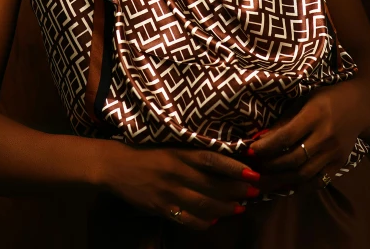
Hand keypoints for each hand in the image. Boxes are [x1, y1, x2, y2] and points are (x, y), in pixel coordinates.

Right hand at [99, 143, 260, 230]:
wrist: (116, 165)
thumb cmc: (146, 153)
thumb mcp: (170, 147)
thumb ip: (191, 155)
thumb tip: (220, 163)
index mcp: (180, 153)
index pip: (212, 160)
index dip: (234, 167)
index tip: (252, 172)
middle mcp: (177, 172)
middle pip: (213, 185)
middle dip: (236, 190)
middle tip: (254, 192)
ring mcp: (170, 191)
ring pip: (204, 204)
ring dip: (225, 208)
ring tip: (239, 208)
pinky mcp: (161, 207)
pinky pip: (187, 219)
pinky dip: (203, 222)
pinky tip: (213, 220)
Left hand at [247, 81, 365, 195]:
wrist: (358, 106)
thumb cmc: (326, 98)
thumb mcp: (304, 100)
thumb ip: (285, 120)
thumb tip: (262, 138)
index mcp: (315, 115)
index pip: (286, 136)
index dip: (266, 146)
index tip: (251, 150)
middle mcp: (325, 136)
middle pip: (294, 159)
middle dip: (271, 165)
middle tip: (255, 166)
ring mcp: (334, 152)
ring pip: (305, 174)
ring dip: (282, 179)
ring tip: (266, 178)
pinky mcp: (340, 163)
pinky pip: (319, 181)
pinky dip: (301, 186)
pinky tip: (287, 184)